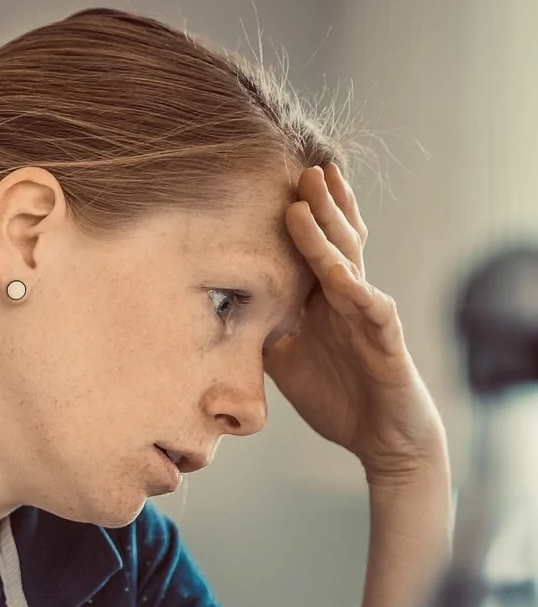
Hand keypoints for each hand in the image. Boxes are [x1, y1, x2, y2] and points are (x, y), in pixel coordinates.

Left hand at [266, 163, 445, 482]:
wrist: (381, 439)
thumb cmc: (338, 397)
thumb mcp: (285, 361)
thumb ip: (262, 332)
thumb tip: (220, 314)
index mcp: (325, 300)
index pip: (313, 248)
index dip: (302, 216)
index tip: (275, 182)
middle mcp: (349, 299)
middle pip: (335, 241)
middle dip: (318, 205)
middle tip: (299, 167)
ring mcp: (369, 316)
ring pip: (350, 264)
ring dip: (328, 233)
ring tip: (309, 199)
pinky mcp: (387, 341)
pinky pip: (372, 309)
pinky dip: (355, 290)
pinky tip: (338, 273)